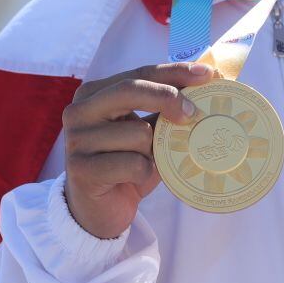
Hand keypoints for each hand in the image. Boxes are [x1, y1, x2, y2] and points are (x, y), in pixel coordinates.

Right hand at [63, 62, 214, 239]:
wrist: (99, 210)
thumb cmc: (126, 164)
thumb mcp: (146, 131)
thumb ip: (163, 108)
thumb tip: (206, 83)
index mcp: (94, 93)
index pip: (139, 73)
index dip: (174, 72)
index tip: (207, 74)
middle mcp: (78, 111)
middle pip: (131, 90)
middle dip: (168, 97)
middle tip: (193, 113)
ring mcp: (76, 140)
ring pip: (138, 133)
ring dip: (153, 152)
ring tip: (146, 163)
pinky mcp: (81, 169)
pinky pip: (132, 164)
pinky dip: (143, 173)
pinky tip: (133, 179)